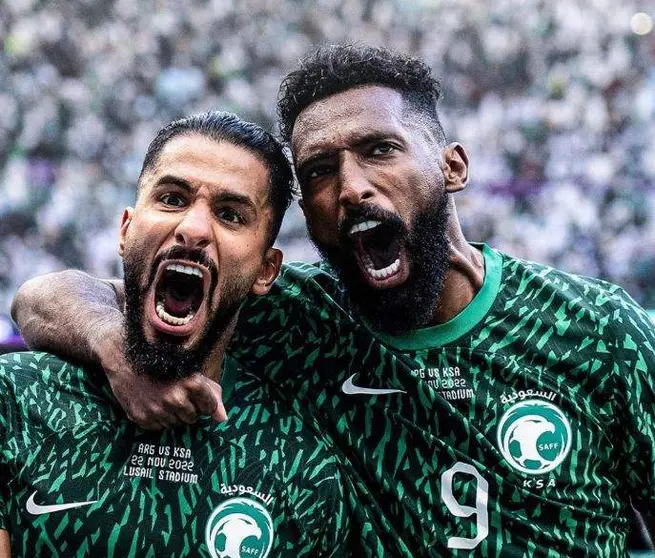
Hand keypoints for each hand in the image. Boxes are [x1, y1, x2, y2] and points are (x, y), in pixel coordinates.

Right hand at [93, 321, 226, 429]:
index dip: (204, 401)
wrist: (124, 356)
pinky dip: (156, 418)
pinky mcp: (142, 418)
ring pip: (176, 424)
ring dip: (172, 414)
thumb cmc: (161, 360)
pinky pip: (158, 427)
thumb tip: (222, 419)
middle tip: (175, 393)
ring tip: (162, 395)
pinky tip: (150, 401)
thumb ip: (212, 393)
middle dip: (188, 408)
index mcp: (192, 384)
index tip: (195, 393)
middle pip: (193, 418)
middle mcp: (175, 399)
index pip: (209, 407)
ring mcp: (158, 410)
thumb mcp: (190, 370)